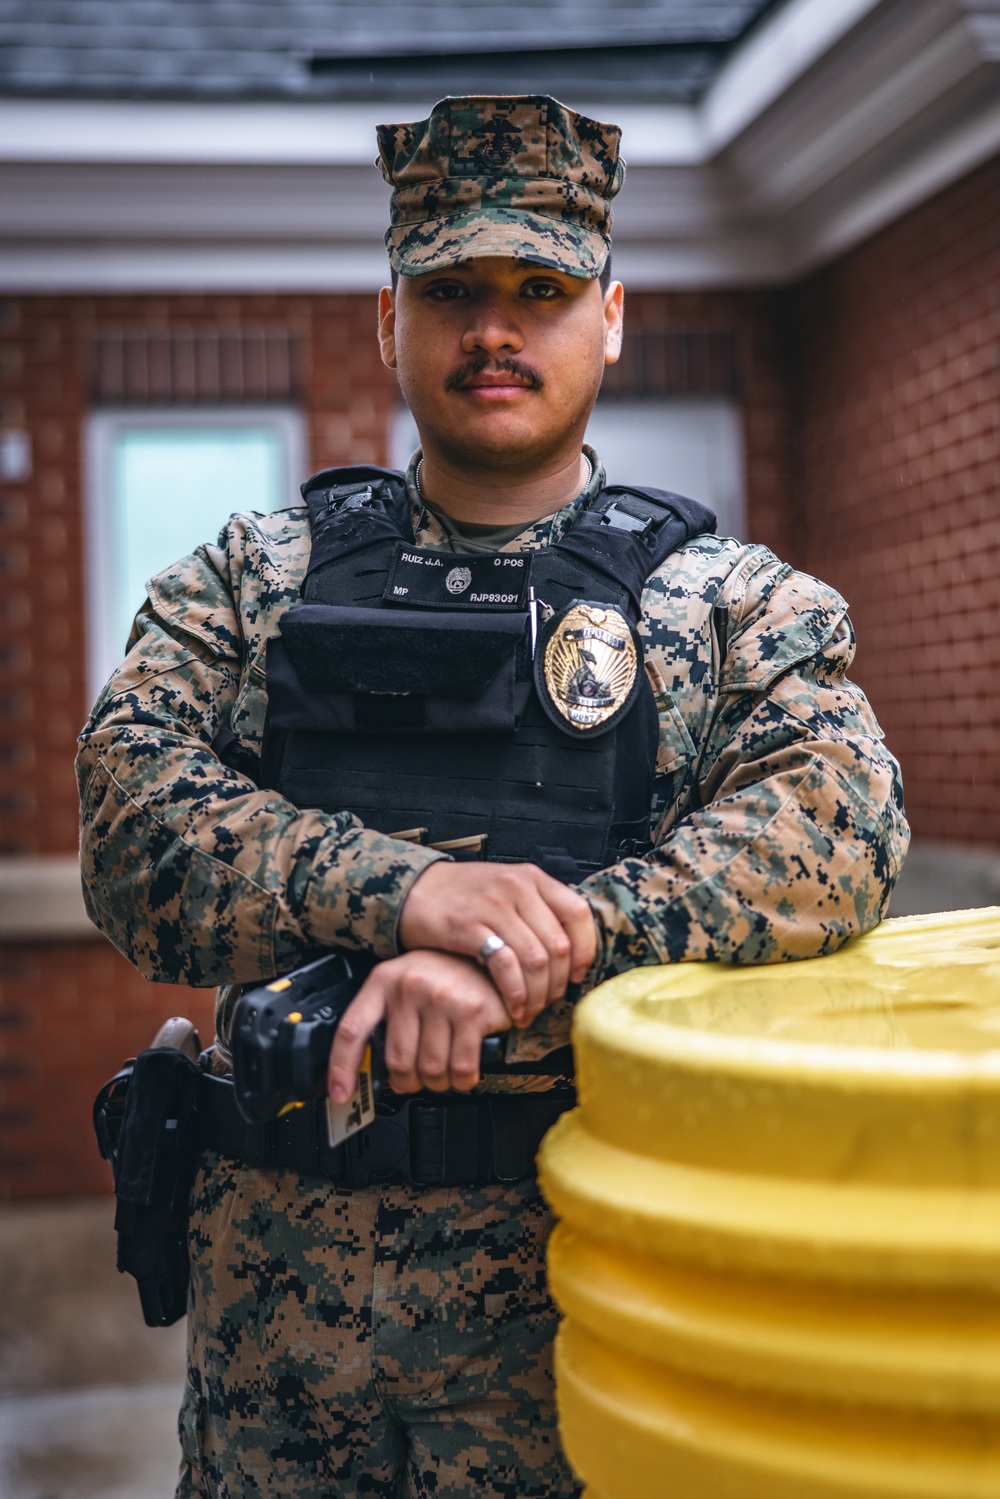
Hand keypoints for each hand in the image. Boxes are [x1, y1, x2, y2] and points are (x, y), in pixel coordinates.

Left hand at [327, 950, 509, 1101]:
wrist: (490, 958)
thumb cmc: (445, 976)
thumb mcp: (406, 986)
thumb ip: (389, 1023)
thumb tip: (385, 1077)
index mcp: (384, 981)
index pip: (352, 1030)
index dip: (341, 1068)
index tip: (340, 1094)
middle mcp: (409, 986)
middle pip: (397, 1061)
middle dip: (407, 1081)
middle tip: (416, 1079)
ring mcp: (441, 998)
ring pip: (430, 1069)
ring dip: (437, 1083)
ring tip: (442, 1073)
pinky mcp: (472, 1012)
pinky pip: (460, 1068)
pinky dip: (462, 1080)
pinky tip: (463, 1072)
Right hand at [397, 861, 595, 1026]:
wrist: (414, 889)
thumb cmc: (462, 895)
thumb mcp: (506, 889)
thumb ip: (536, 911)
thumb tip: (568, 952)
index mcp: (532, 877)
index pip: (578, 914)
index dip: (584, 950)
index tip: (576, 974)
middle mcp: (518, 887)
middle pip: (558, 944)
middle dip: (556, 983)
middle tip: (548, 1003)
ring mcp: (494, 905)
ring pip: (536, 959)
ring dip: (537, 994)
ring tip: (528, 1010)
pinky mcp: (470, 926)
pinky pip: (506, 965)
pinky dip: (515, 992)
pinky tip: (512, 1006)